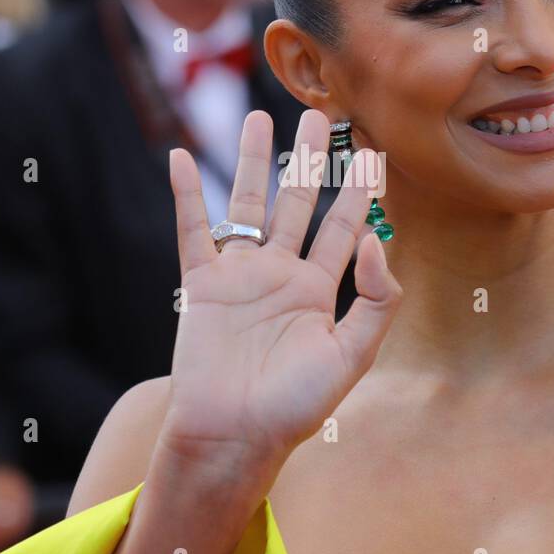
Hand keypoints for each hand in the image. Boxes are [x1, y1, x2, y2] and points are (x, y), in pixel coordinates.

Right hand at [158, 108, 402, 471]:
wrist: (233, 436)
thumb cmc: (294, 408)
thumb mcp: (351, 357)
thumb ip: (375, 301)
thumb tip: (375, 242)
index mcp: (319, 291)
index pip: (343, 228)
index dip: (359, 192)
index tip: (374, 153)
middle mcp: (281, 275)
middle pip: (297, 203)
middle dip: (309, 161)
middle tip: (320, 117)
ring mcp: (239, 276)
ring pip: (248, 205)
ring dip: (252, 162)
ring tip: (258, 116)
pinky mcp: (201, 284)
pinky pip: (192, 230)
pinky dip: (185, 194)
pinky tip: (178, 157)